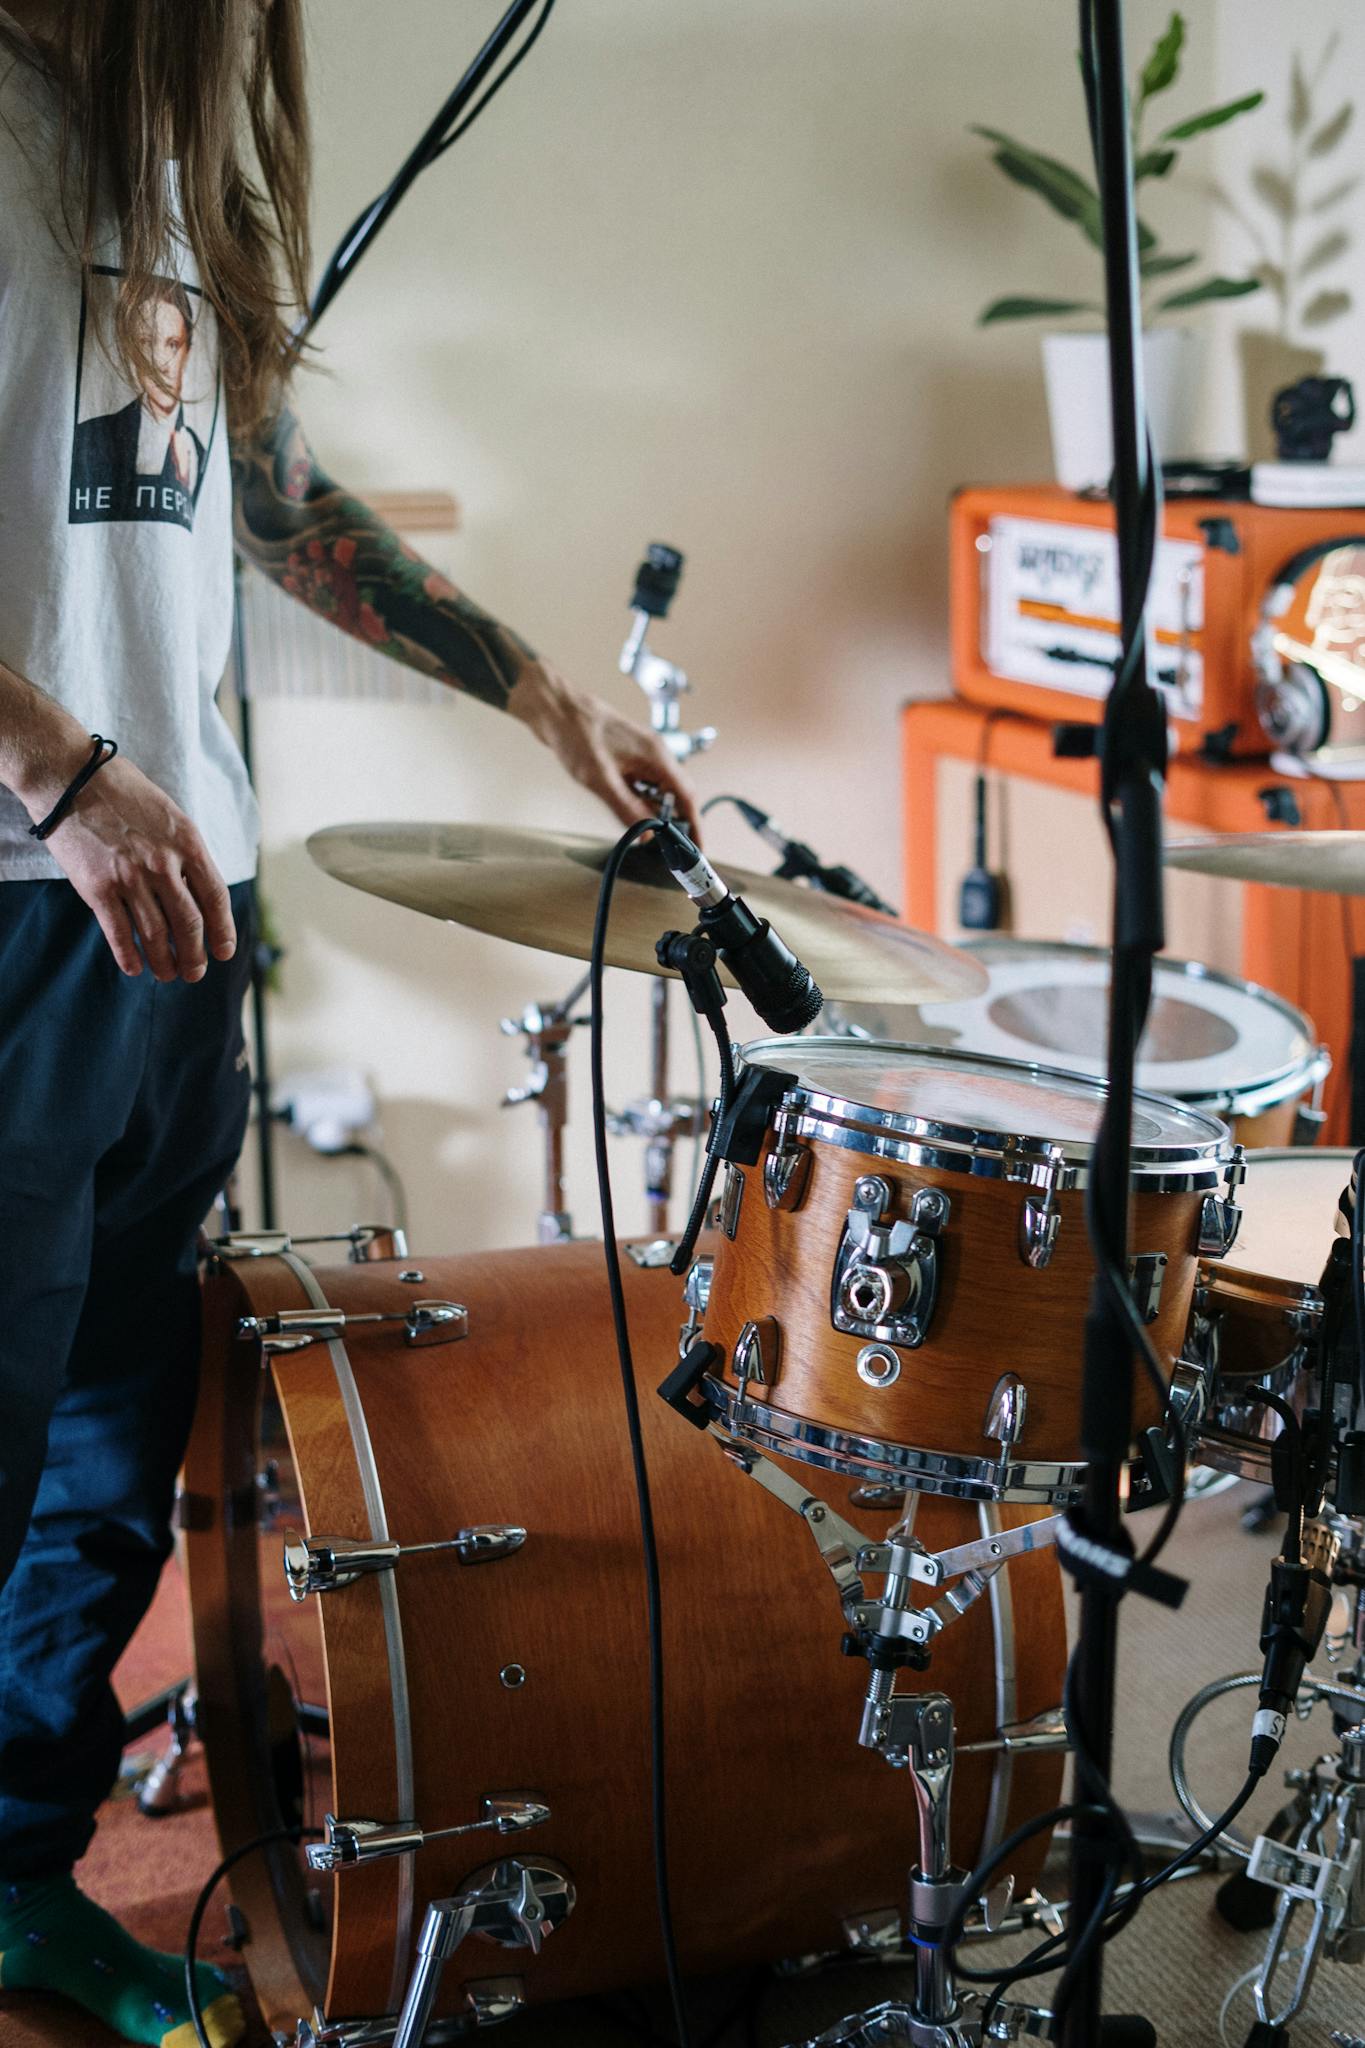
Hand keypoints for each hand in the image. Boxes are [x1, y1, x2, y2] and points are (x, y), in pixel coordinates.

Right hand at [28, 747, 236, 981]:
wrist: (70, 777)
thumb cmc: (122, 793)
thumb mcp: (169, 815)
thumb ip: (186, 851)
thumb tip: (199, 891)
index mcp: (188, 843)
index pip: (216, 897)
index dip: (223, 930)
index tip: (224, 951)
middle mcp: (163, 863)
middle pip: (189, 923)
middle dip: (195, 954)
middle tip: (194, 972)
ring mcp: (130, 877)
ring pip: (156, 934)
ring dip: (165, 961)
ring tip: (168, 974)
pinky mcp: (97, 887)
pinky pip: (119, 931)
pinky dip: (129, 954)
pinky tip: (135, 968)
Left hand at [508, 662, 701, 838]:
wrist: (554, 707)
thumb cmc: (576, 732)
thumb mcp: (601, 779)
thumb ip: (626, 809)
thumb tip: (646, 835)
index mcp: (656, 756)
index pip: (686, 796)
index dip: (694, 823)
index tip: (697, 846)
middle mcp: (653, 753)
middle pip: (676, 793)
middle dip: (677, 821)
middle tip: (673, 847)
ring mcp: (639, 753)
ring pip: (658, 788)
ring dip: (657, 811)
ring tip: (650, 834)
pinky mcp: (624, 755)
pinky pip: (641, 783)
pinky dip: (641, 800)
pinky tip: (629, 811)